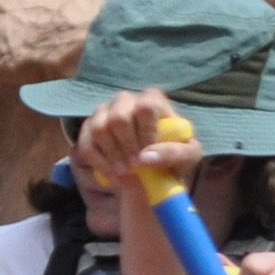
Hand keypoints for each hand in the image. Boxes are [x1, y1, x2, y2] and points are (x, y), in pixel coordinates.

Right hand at [72, 90, 205, 205]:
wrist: (153, 172)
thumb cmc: (174, 158)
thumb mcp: (188, 157)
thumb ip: (175, 153)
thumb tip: (146, 157)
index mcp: (152, 100)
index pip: (146, 107)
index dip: (146, 133)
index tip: (148, 155)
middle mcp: (126, 101)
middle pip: (118, 118)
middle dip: (126, 148)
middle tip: (135, 168)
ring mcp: (104, 113)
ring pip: (99, 129)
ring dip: (112, 156)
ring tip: (124, 172)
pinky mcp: (88, 129)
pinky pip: (86, 144)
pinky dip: (99, 163)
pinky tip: (112, 174)